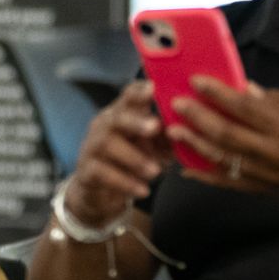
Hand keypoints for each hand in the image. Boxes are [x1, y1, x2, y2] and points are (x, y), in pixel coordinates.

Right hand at [63, 81, 175, 227]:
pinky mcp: (87, 171)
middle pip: (116, 118)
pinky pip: (102, 173)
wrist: (102, 191)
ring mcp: (92, 147)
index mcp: (121, 114)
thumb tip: (191, 127)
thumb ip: (167, 136)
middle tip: (154, 127)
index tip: (153, 88)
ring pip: (107, 144)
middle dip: (135, 121)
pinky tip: (143, 190)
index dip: (139, 92)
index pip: (128, 97)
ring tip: (155, 171)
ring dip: (133, 157)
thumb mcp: (152, 146)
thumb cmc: (132, 160)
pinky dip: (125, 182)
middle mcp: (104, 126)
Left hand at [172, 77, 278, 202]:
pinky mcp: (265, 189)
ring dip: (195, 144)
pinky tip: (185, 166)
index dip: (217, 93)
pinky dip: (205, 176)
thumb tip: (242, 88)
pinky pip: (229, 183)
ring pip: (222, 159)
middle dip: (197, 117)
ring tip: (173, 130)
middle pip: (226, 133)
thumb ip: (276, 97)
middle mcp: (275, 152)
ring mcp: (268, 174)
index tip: (195, 80)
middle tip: (175, 103)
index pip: (244, 107)